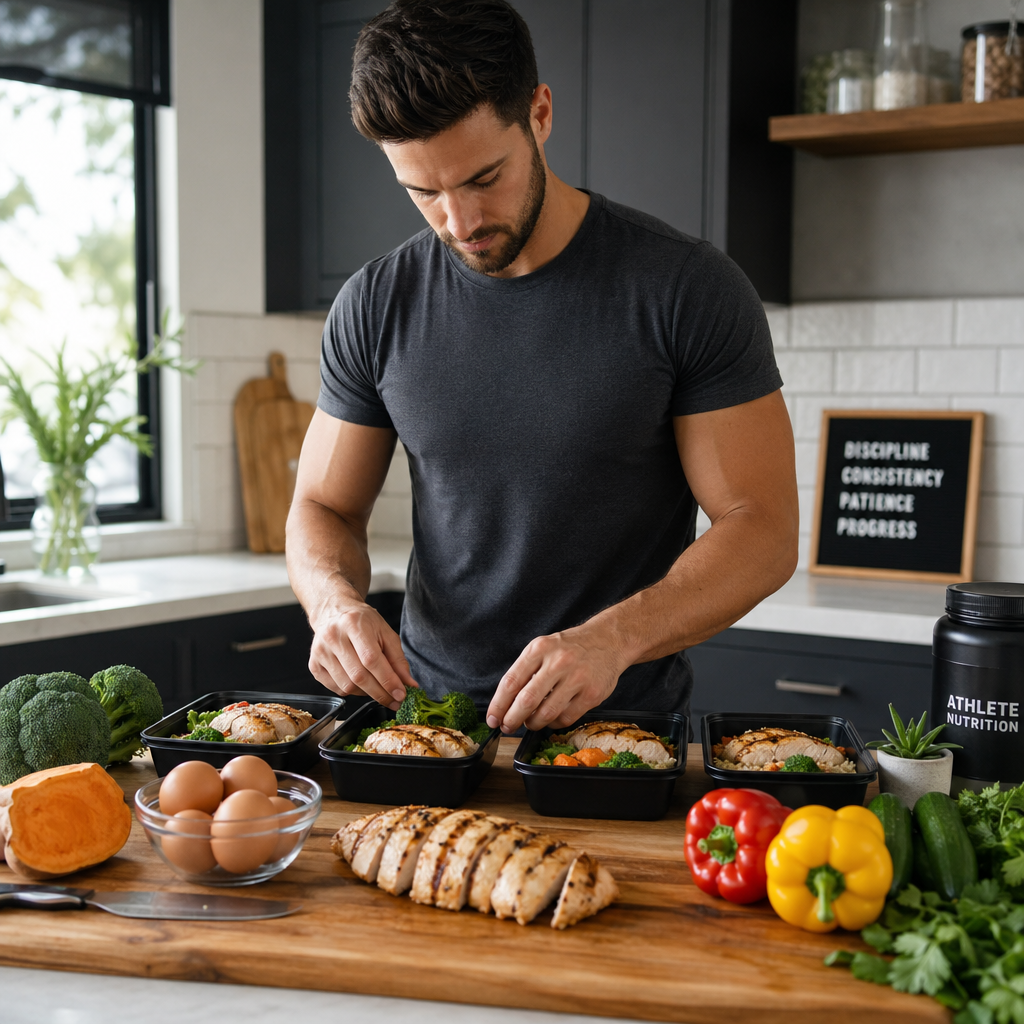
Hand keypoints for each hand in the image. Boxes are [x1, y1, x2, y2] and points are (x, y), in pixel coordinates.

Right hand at [308, 602, 417, 707]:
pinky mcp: (314, 665)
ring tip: (377, 687)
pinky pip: (336, 689)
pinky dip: (352, 691)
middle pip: (358, 676)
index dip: (388, 680)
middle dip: (380, 693)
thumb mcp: (385, 633)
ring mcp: (320, 652)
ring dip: (367, 693)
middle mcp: (333, 637)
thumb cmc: (362, 622)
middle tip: (395, 701)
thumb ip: (398, 659)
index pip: (371, 659)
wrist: (333, 612)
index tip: (401, 694)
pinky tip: (360, 683)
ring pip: (347, 686)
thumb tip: (409, 684)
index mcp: (354, 624)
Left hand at [485, 627, 627, 733]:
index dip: (498, 705)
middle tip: (507, 727)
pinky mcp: (592, 694)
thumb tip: (505, 703)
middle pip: (526, 701)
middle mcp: (558, 662)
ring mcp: (577, 678)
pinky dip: (553, 724)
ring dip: (533, 723)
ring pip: (546, 713)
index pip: (511, 682)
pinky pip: (566, 718)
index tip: (492, 718)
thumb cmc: (571, 647)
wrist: (609, 640)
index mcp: (540, 649)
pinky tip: (551, 719)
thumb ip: (526, 671)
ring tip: (530, 722)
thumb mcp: (544, 648)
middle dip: (512, 719)